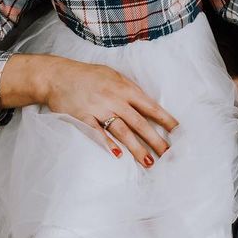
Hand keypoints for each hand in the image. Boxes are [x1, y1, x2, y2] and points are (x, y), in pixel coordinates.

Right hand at [38, 56, 179, 169]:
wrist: (58, 75)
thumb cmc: (89, 76)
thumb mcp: (113, 76)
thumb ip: (130, 90)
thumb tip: (149, 106)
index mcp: (125, 88)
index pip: (150, 106)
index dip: (166, 120)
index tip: (179, 132)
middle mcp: (114, 98)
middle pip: (139, 122)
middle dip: (155, 140)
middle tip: (169, 154)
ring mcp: (98, 108)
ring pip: (121, 130)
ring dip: (136, 148)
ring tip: (149, 162)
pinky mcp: (82, 117)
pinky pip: (96, 132)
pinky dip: (107, 144)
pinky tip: (117, 156)